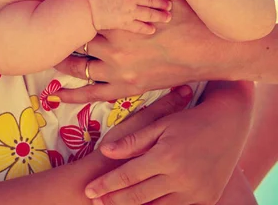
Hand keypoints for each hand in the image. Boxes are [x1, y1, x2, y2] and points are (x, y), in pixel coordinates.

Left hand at [54, 0, 224, 102]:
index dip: (69, 12)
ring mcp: (119, 71)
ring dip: (62, 63)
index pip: (82, 16)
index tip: (55, 8)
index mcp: (117, 21)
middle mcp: (114, 48)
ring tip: (46, 59)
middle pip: (77, 41)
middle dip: (62, 37)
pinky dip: (75, 95)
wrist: (211, 50)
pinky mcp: (127, 88)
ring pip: (79, 68)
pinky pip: (94, 94)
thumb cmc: (187, 16)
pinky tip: (58, 95)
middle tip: (43, 34)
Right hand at [82, 0, 171, 33]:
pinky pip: (140, 26)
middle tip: (169, 6)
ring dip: (160, 16)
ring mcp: (130, 11)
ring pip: (150, 13)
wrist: (84, 7)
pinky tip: (152, 29)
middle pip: (153, 0)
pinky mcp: (125, 23)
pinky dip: (147, 28)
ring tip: (167, 17)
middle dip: (163, 3)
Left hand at [85, 84, 250, 204]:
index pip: (128, 176)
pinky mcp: (206, 199)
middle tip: (94, 201)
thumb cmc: (188, 120)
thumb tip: (105, 151)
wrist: (228, 125)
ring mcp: (195, 192)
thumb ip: (133, 141)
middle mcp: (181, 178)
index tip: (89, 190)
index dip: (106, 184)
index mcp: (166, 157)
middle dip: (114, 200)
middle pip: (139, 196)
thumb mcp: (158, 124)